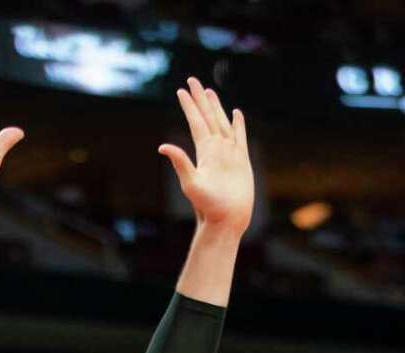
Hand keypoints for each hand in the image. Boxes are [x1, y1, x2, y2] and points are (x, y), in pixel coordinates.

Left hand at [159, 77, 253, 236]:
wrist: (227, 219)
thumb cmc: (209, 207)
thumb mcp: (191, 184)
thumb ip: (180, 163)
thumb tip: (163, 146)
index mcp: (204, 151)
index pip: (195, 122)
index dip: (189, 106)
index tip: (181, 90)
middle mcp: (215, 149)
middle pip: (206, 117)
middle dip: (200, 99)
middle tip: (192, 80)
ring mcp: (229, 153)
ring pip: (221, 123)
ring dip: (216, 107)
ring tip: (210, 92)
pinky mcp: (241, 160)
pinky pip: (240, 137)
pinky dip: (238, 124)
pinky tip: (236, 113)